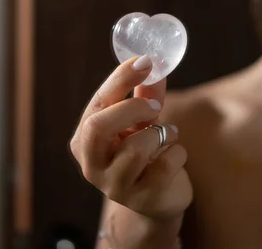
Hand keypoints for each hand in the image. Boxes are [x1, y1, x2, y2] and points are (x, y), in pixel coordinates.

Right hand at [70, 55, 192, 220]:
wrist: (157, 200)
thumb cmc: (144, 153)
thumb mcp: (141, 122)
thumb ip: (145, 94)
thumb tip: (156, 62)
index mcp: (84, 141)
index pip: (96, 104)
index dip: (120, 79)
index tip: (145, 60)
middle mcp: (91, 165)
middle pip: (98, 127)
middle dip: (131, 108)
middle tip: (155, 107)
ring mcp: (114, 186)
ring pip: (136, 148)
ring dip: (161, 133)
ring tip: (168, 134)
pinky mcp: (142, 199)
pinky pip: (164, 165)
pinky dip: (177, 152)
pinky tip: (175, 154)